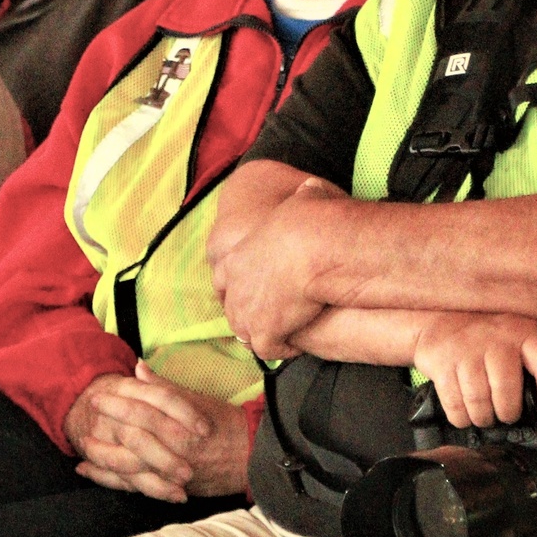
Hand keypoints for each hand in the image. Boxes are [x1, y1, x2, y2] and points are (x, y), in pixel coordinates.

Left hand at [65, 363, 247, 500]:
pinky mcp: (167, 487)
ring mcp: (170, 471)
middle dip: (107, 426)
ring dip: (102, 456)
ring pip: (128, 466)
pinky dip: (109, 479)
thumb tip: (139, 368)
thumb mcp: (198, 401)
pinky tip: (90, 471)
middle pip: (133, 438)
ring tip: (82, 446)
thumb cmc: (224, 424)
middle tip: (88, 414)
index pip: (145, 411)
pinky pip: (132, 486)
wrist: (249, 457)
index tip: (101, 394)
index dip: (120, 402)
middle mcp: (175, 449)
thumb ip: (165, 388)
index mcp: (183, 425)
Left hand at [215, 175, 348, 358]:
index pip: (224, 278)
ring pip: (246, 332)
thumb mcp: (303, 198)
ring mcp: (246, 311)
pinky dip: (283, 348)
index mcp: (236, 255)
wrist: (312, 248)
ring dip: (264, 333)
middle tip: (270, 317)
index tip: (258, 290)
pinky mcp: (264, 332)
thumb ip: (304, 196)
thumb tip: (311, 187)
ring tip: (285, 332)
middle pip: (232, 308)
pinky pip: (270, 349)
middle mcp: (234, 286)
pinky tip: (299, 341)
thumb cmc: (311, 219)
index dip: (240, 286)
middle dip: (249, 314)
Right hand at [412, 313, 536, 428]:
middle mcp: (497, 338)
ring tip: (485, 414)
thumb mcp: (515, 338)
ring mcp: (467, 349)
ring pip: (479, 403)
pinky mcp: (442, 362)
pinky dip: (461, 418)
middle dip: (507, 413)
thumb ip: (533, 365)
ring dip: (483, 418)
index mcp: (523, 332)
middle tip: (505, 414)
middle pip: (506, 393)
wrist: (440, 316)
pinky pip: (455, 406)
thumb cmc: (487, 337)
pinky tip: (465, 412)